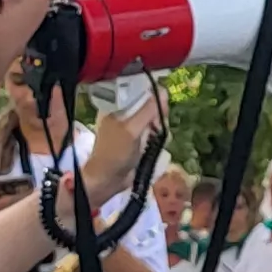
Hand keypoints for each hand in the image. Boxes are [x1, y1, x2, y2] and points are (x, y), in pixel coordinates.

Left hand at [81, 80, 166, 195]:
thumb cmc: (115, 153)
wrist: (108, 180)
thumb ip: (148, 110)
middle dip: (157, 114)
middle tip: (158, 125)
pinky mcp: (138, 140)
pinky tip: (157, 144)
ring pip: (153, 119)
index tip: (161, 105)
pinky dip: (157, 137)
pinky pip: (153, 132)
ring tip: (156, 138)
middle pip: (148, 105)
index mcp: (115, 107)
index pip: (137, 91)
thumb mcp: (132, 129)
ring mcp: (131, 127)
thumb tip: (163, 91)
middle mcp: (123, 114)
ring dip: (159, 128)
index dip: (152, 95)